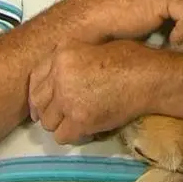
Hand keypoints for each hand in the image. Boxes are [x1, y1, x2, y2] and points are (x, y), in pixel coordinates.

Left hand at [28, 40, 152, 144]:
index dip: (37, 92)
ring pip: (48, 122)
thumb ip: (69, 57)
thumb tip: (56, 73)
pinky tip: (82, 129)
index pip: (34, 78)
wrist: (148, 77)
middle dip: (47, 109)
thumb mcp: (91, 45)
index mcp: (61, 55)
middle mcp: (59, 76)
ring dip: (58, 123)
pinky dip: (70, 135)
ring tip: (73, 121)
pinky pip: (62, 136)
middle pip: (38, 102)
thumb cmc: (128, 58)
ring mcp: (68, 100)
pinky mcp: (81, 120)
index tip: (41, 102)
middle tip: (60, 114)